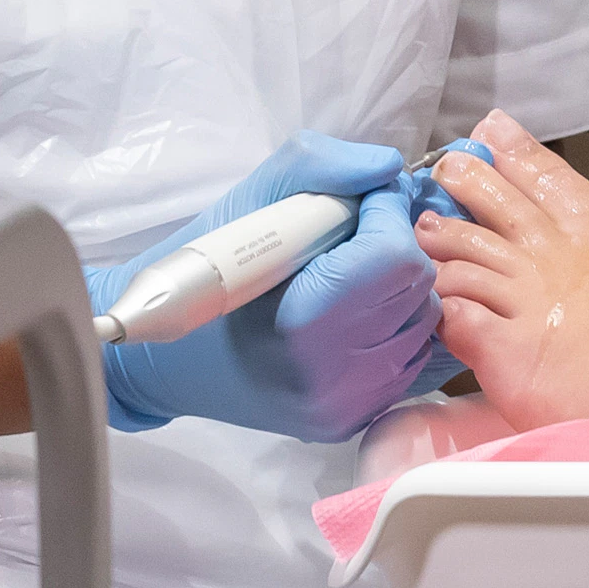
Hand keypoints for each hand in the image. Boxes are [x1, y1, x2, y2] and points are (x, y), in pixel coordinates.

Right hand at [91, 135, 449, 444]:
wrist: (164, 354)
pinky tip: (359, 310)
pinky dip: (397, 326)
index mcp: (304, 319)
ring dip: (401, 287)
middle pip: (417, 287)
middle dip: (396, 245)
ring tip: (355, 272)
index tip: (362, 199)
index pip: (393, 255)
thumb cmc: (203, 266)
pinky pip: (412, 361)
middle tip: (357, 232)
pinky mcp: (353, 421)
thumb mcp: (252, 196)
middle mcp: (333, 375)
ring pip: (424, 324)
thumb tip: (389, 169)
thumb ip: (322, 166)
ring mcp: (347, 405)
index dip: (386, 213)